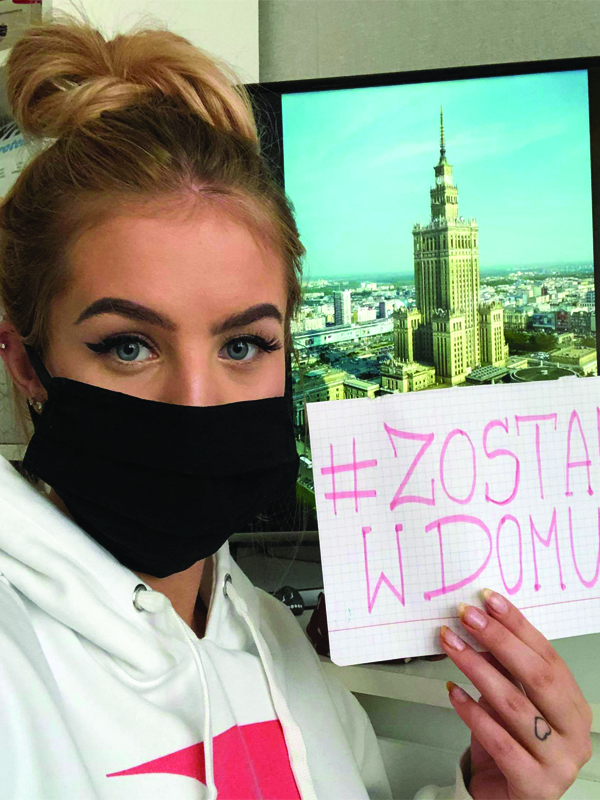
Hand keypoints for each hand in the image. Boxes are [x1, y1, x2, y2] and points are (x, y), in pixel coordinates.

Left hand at [439, 588, 592, 799]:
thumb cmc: (510, 746)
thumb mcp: (511, 701)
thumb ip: (504, 669)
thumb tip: (480, 623)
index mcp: (575, 706)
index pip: (548, 656)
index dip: (518, 625)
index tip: (489, 600)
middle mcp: (575, 734)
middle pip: (537, 677)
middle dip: (498, 640)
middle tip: (467, 616)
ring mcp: (559, 763)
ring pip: (515, 705)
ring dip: (477, 667)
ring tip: (451, 644)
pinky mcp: (535, 786)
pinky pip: (500, 741)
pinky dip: (473, 713)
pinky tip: (454, 692)